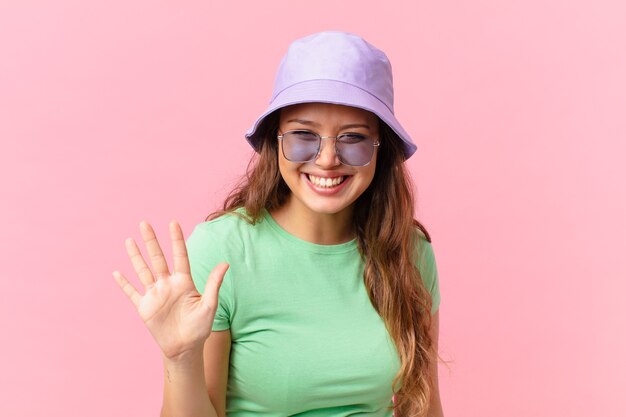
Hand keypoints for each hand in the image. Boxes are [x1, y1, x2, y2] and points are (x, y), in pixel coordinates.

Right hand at [113, 220, 228, 359]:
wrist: (185, 348)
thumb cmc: (200, 328)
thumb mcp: (209, 305)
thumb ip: (214, 283)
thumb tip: (225, 263)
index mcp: (183, 282)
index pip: (179, 256)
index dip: (176, 240)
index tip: (173, 223)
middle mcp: (167, 284)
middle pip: (157, 258)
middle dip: (151, 241)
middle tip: (145, 223)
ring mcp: (155, 295)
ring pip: (143, 271)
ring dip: (136, 256)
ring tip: (130, 240)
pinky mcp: (145, 307)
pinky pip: (132, 293)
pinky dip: (124, 284)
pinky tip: (117, 273)